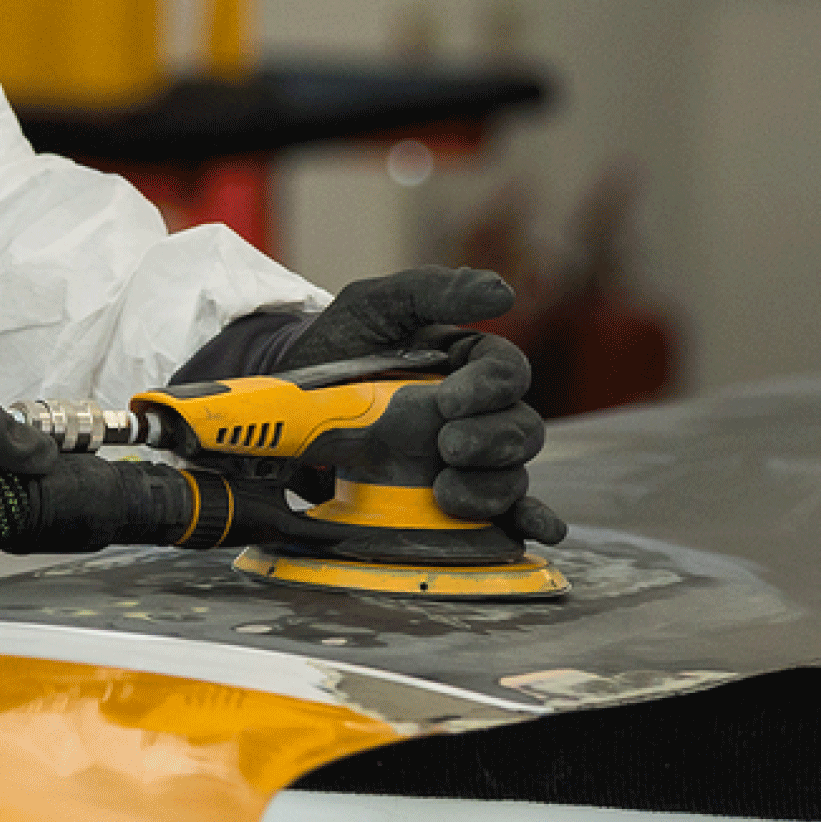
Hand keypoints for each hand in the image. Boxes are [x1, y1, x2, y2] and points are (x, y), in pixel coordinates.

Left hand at [181, 266, 563, 544]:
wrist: (285, 405)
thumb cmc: (335, 346)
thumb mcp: (374, 306)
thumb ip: (432, 291)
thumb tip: (504, 293)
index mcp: (468, 361)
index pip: (508, 372)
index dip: (490, 387)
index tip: (449, 399)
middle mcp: (476, 412)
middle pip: (521, 428)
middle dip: (492, 441)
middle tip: (447, 445)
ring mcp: (465, 460)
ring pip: (512, 474)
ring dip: (492, 487)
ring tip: (447, 492)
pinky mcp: (451, 500)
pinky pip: (503, 513)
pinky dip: (528, 522)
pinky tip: (536, 530)